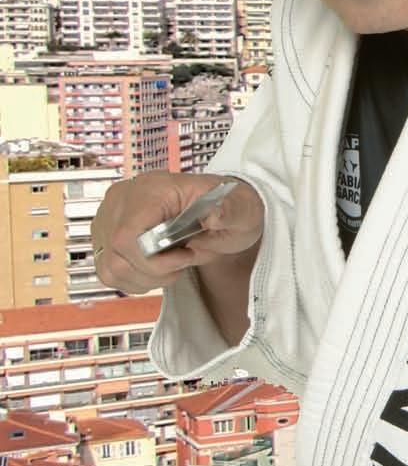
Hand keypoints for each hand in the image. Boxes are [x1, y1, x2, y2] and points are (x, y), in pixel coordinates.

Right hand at [92, 172, 264, 296]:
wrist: (223, 207)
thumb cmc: (228, 206)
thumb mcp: (241, 207)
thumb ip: (230, 210)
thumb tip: (215, 215)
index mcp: (153, 188)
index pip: (128, 235)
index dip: (153, 259)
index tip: (185, 256)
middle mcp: (124, 199)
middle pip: (117, 254)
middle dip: (154, 270)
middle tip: (185, 259)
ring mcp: (111, 217)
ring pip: (110, 267)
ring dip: (145, 277)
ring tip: (173, 262)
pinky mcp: (107, 235)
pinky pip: (108, 270)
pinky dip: (134, 278)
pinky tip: (157, 267)